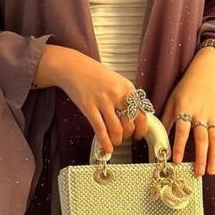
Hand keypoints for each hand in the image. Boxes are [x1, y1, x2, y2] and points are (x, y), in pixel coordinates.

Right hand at [33, 44, 148, 154]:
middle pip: (130, 124)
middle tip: (124, 138)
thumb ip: (126, 98)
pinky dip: (105, 142)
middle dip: (127, 136)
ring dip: (117, 140)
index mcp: (127, 88)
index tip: (139, 135)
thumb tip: (134, 118)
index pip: (142, 114)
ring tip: (114, 142)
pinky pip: (100, 129)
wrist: (73, 67)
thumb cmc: (95, 75)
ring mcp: (103, 101)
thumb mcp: (117, 82)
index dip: (141, 129)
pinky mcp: (89, 107)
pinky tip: (106, 148)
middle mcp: (117, 94)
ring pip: (116, 129)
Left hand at [159, 46, 214, 175]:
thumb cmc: (186, 88)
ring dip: (214, 156)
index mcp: (185, 108)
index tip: (177, 161)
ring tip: (211, 171)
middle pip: (202, 138)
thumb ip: (167, 120)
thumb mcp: (173, 101)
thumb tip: (158, 140)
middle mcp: (200, 113)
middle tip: (198, 172)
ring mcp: (214, 115)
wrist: (207, 72)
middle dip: (201, 156)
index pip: (182, 130)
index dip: (179, 146)